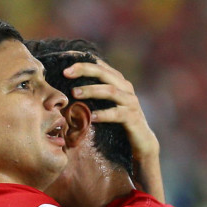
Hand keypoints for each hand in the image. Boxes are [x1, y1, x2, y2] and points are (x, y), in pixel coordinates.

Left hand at [63, 57, 163, 200]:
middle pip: (104, 74)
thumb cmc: (119, 122)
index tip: (65, 67)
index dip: (83, 64)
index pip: (100, 67)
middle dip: (85, 71)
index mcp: (119, 82)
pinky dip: (103, 114)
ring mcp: (130, 102)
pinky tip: (92, 117)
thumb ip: (96, 94)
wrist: (141, 141)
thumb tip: (71, 88)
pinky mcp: (132, 117)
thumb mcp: (107, 105)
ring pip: (110, 91)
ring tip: (74, 93)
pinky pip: (116, 113)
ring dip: (91, 91)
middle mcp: (126, 88)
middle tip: (66, 73)